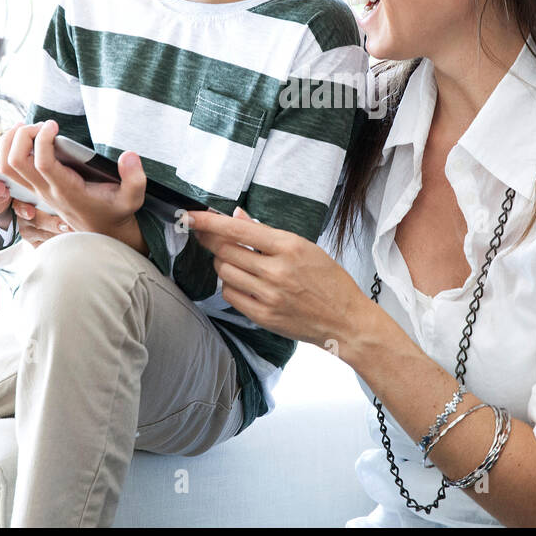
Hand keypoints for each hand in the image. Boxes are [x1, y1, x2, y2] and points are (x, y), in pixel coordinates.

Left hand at [0, 120, 146, 242]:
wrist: (104, 233)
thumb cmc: (117, 212)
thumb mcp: (133, 197)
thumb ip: (135, 177)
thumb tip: (130, 154)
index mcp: (67, 190)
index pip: (42, 163)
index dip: (43, 141)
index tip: (54, 125)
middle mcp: (46, 191)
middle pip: (16, 162)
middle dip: (22, 136)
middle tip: (40, 125)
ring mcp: (37, 191)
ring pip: (6, 167)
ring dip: (8, 142)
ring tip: (25, 128)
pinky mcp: (34, 190)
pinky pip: (6, 174)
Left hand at [187, 207, 373, 347]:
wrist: (345, 320)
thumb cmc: (329, 281)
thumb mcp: (305, 247)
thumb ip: (267, 233)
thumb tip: (236, 217)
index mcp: (289, 247)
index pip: (238, 230)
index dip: (209, 222)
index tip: (191, 216)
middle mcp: (276, 271)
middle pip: (225, 250)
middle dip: (211, 241)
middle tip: (208, 236)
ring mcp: (268, 296)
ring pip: (224, 272)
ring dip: (222, 263)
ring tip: (236, 261)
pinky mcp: (263, 316)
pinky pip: (230, 295)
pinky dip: (230, 285)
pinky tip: (243, 282)